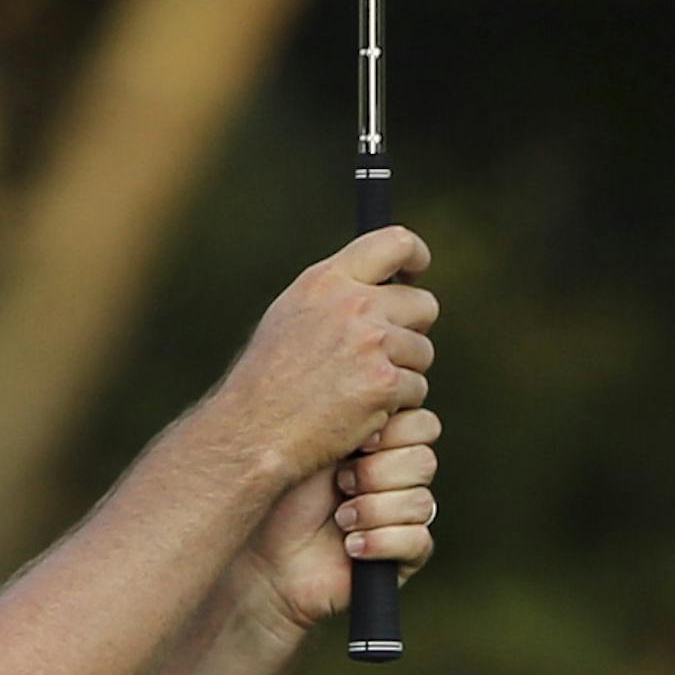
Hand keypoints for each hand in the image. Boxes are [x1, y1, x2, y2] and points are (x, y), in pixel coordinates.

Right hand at [217, 226, 438, 488]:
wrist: (252, 431)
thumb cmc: (267, 381)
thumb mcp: (290, 317)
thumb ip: (335, 296)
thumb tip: (384, 286)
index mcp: (325, 281)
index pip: (394, 243)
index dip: (415, 256)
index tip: (415, 273)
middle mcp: (352, 305)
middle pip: (422, 304)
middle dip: (411, 330)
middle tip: (383, 354)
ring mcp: (372, 344)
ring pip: (422, 353)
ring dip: (402, 373)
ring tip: (357, 389)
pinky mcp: (385, 383)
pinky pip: (416, 389)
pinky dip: (395, 405)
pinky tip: (360, 412)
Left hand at [238, 408, 440, 640]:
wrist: (259, 556)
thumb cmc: (276, 494)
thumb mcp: (312, 441)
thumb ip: (353, 413)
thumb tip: (390, 389)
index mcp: (379, 442)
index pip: (421, 423)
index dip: (393, 432)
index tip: (354, 442)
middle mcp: (394, 476)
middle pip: (425, 460)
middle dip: (378, 472)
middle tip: (340, 482)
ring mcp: (400, 517)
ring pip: (422, 501)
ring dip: (373, 509)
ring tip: (339, 518)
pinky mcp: (401, 556)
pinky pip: (419, 540)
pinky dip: (381, 541)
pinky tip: (351, 545)